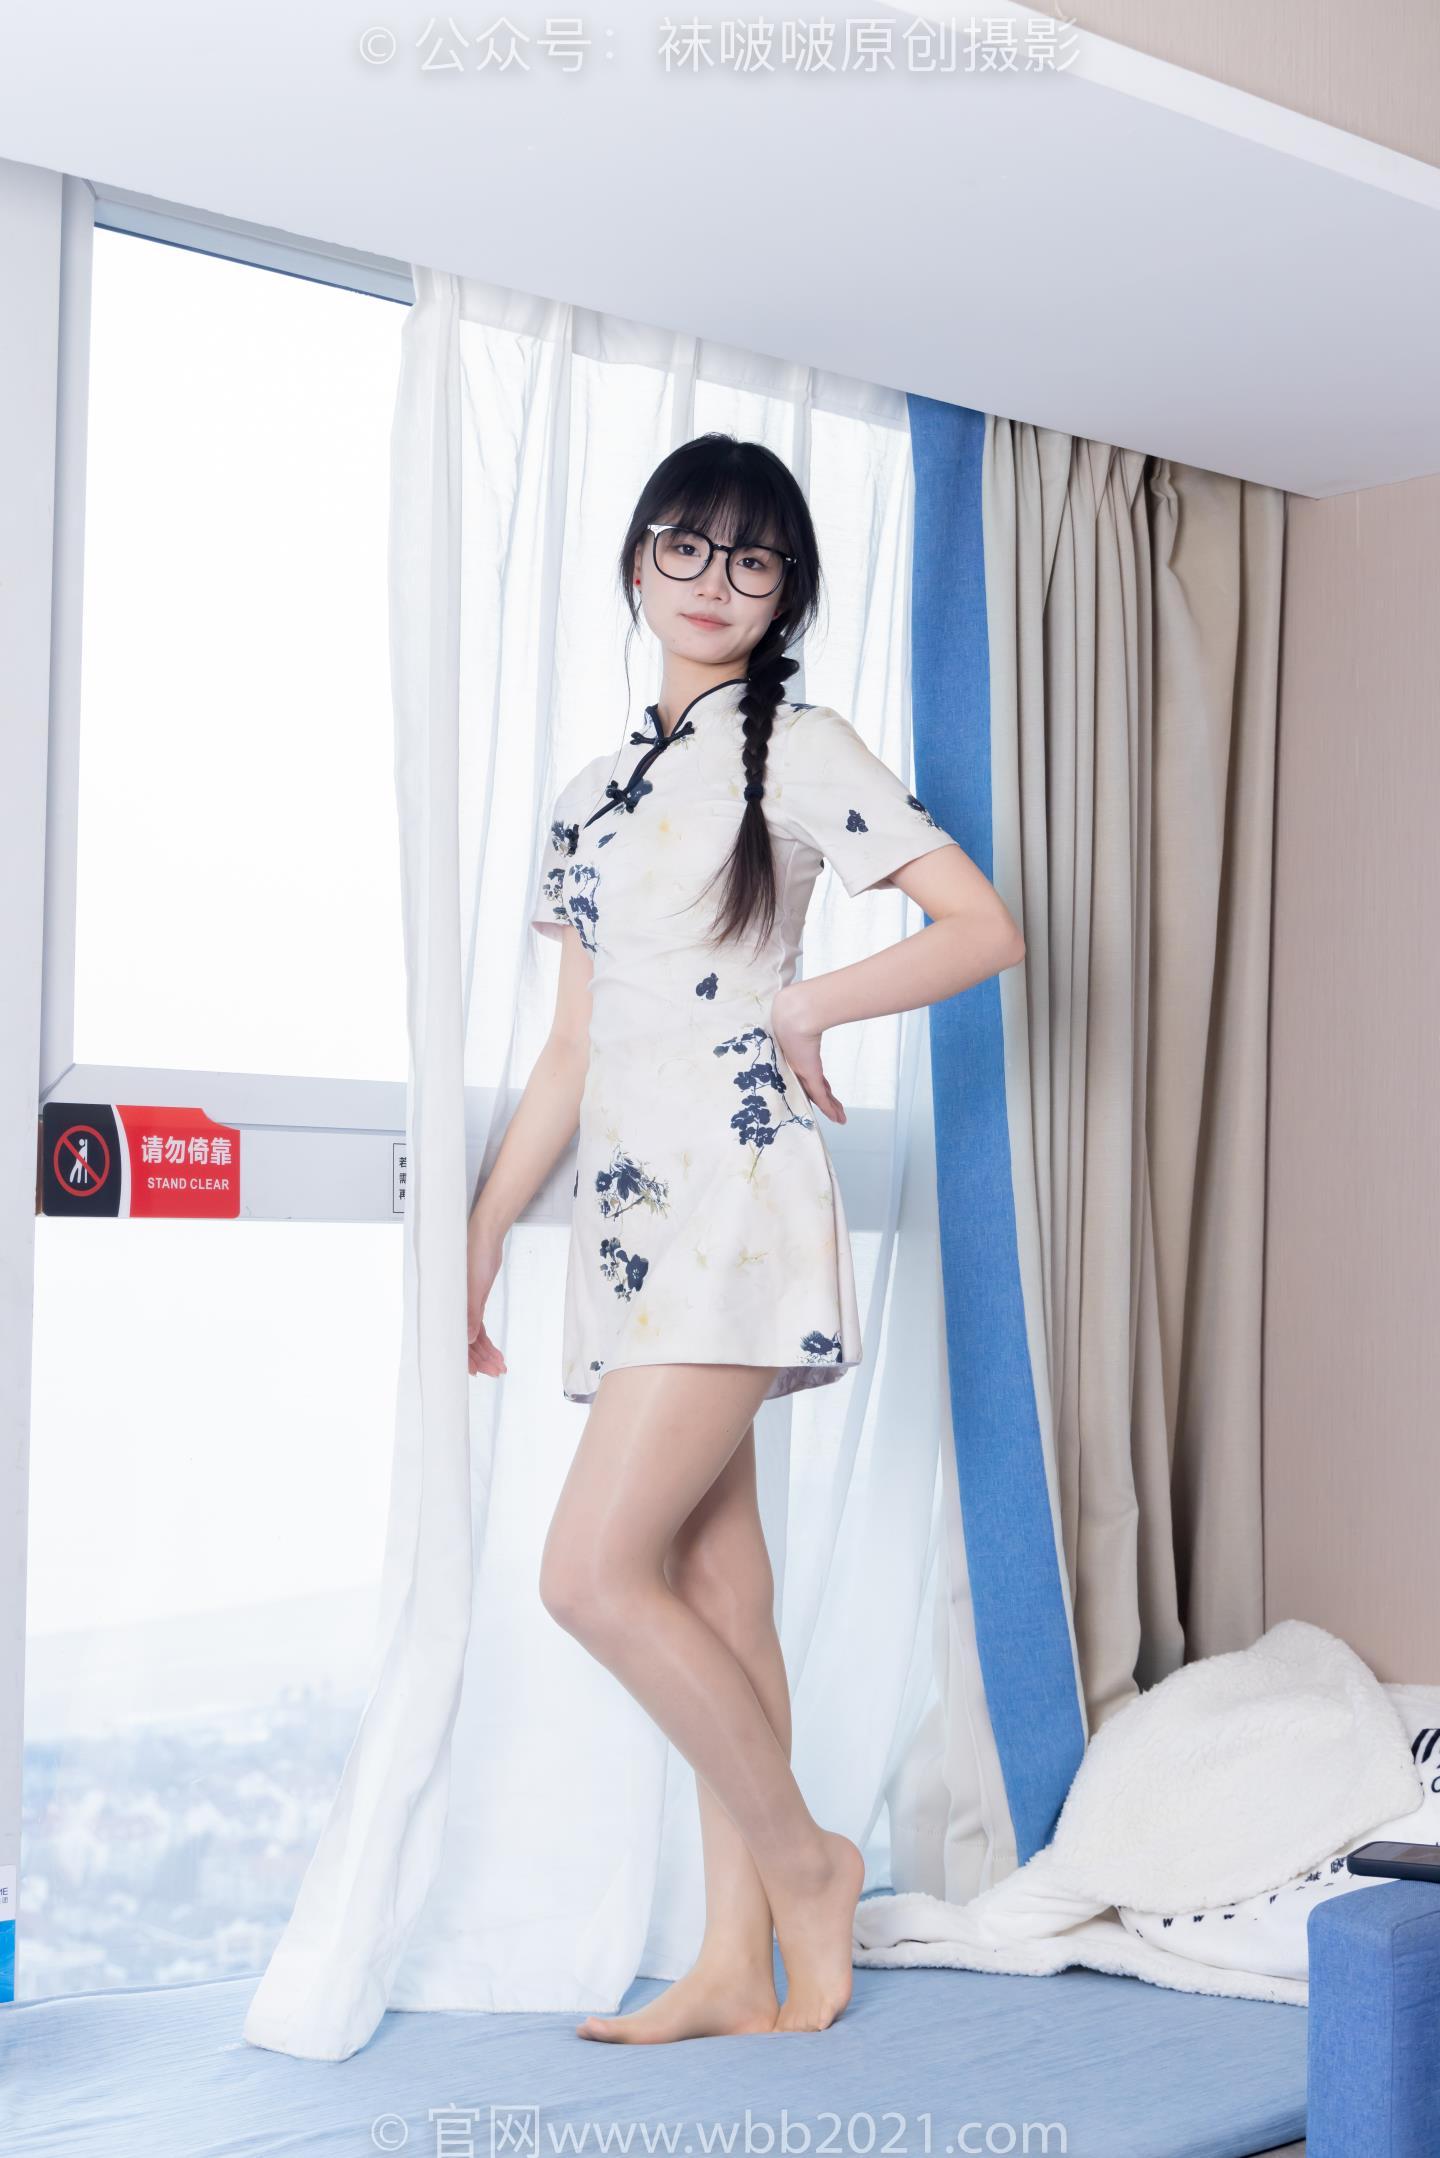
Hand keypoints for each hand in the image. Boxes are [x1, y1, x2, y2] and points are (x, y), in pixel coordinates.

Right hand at [466, 1227, 508, 1378]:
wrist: (486, 1236)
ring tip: (500, 1367)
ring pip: (473, 1338)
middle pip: (464, 1342)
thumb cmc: (474, 1256)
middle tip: (495, 1372)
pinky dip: (487, 1341)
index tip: (475, 1372)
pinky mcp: (474, 1302)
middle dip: (480, 1359)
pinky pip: (479, 1328)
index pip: (453, 1339)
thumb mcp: (475, 1288)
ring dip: (486, 1353)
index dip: (463, 1358)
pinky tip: (496, 1352)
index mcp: (448, 1306)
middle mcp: (453, 1309)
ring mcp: (464, 1307)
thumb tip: (467, 1340)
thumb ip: (471, 1314)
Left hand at [770, 981, 845, 1124]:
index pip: (807, 1072)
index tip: (824, 1088)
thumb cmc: (795, 1009)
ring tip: (840, 1117)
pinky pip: (820, 1098)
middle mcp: (797, 1065)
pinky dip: (830, 1109)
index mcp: (794, 1054)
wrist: (793, 1013)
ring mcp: (802, 1072)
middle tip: (832, 1108)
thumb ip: (810, 1011)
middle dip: (824, 1098)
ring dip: (830, 1107)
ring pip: (818, 1096)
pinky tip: (838, 1118)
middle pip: (812, 1087)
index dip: (815, 1082)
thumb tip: (816, 996)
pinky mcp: (808, 1075)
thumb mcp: (803, 1014)